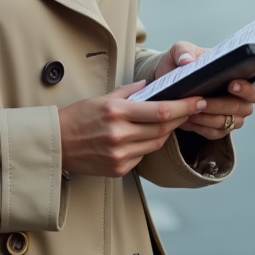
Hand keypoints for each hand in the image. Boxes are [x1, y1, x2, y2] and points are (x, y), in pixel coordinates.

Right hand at [58, 81, 205, 177]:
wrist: (56, 144)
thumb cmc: (77, 117)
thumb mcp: (102, 98)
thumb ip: (129, 92)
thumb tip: (150, 85)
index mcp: (116, 112)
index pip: (160, 111)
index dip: (184, 107)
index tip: (198, 101)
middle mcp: (119, 135)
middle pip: (163, 128)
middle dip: (181, 117)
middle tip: (192, 107)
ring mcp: (120, 154)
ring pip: (156, 143)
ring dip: (167, 131)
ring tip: (171, 119)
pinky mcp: (119, 169)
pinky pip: (144, 155)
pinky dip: (149, 144)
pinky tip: (146, 136)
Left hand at [155, 41, 254, 139]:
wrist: (169, 84)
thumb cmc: (181, 65)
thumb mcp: (180, 51)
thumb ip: (183, 50)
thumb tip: (187, 60)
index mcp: (239, 78)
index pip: (253, 88)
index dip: (246, 89)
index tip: (231, 85)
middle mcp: (240, 100)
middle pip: (242, 108)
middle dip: (221, 105)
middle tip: (203, 101)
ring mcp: (230, 116)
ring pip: (227, 122)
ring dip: (209, 118)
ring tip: (191, 110)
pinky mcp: (218, 128)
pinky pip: (215, 133)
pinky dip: (201, 127)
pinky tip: (189, 119)